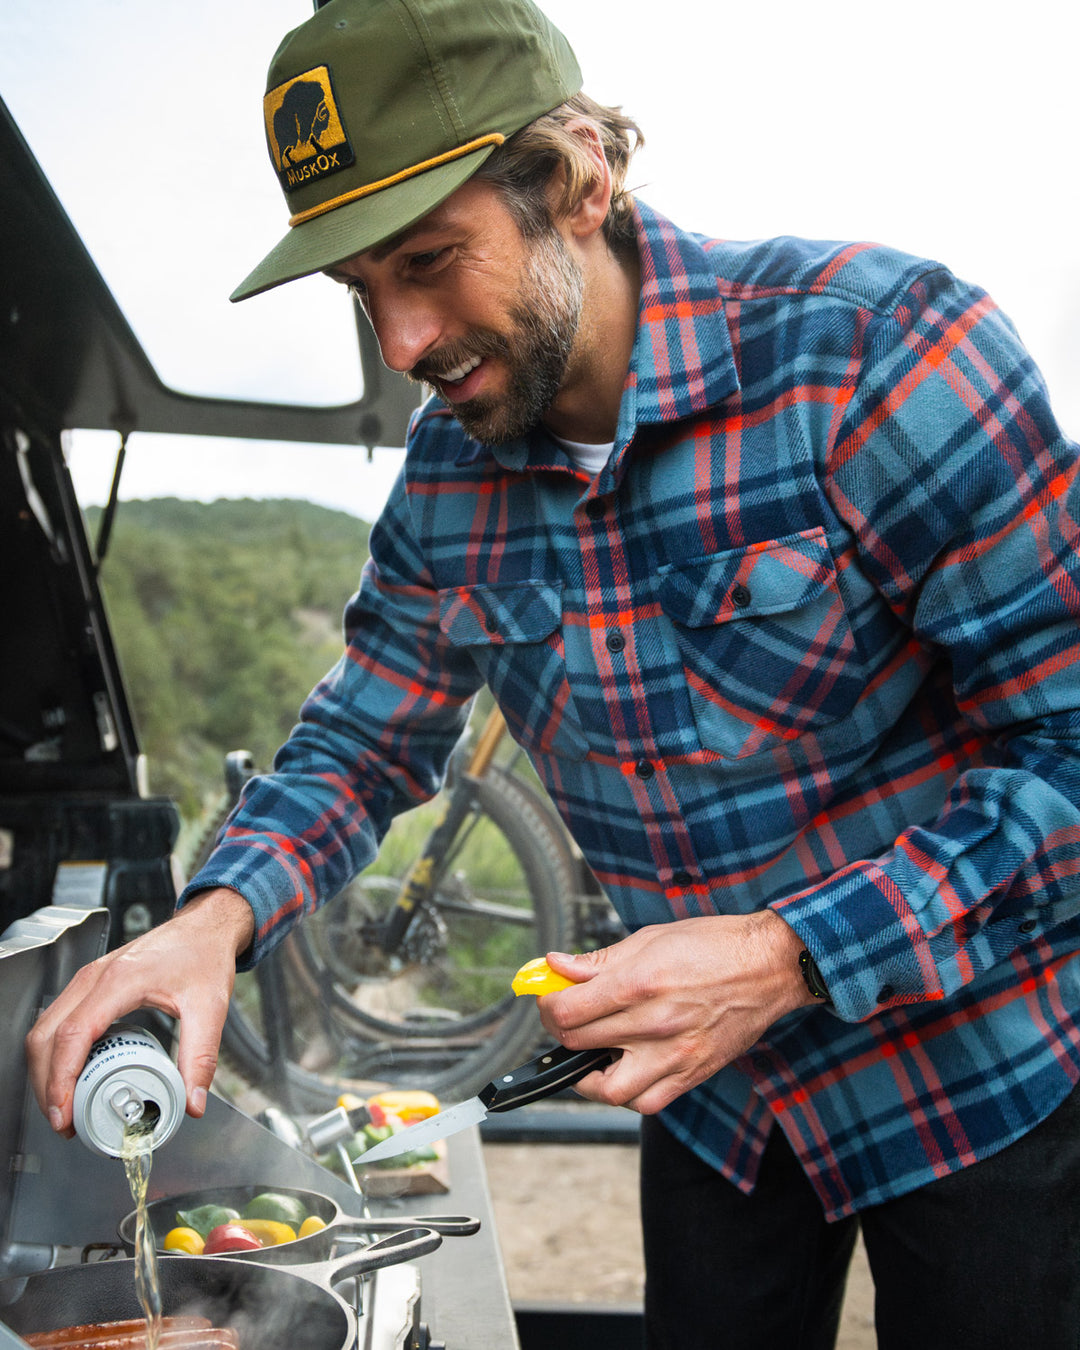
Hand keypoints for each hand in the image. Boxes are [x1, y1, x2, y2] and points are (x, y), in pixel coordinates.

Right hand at [25, 888, 254, 1136]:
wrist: (205, 927)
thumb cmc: (204, 955)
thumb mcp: (209, 1008)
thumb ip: (200, 1058)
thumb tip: (191, 1102)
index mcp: (120, 981)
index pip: (73, 1035)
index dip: (61, 1079)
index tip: (64, 1113)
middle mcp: (95, 977)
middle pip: (47, 1037)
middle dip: (46, 1084)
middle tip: (63, 1121)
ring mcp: (88, 979)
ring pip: (44, 1029)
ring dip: (45, 1071)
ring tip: (64, 1107)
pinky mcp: (90, 985)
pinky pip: (57, 1021)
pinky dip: (54, 1053)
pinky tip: (71, 1076)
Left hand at [538, 912, 813, 1114]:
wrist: (770, 966)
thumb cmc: (715, 946)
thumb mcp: (651, 938)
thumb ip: (600, 960)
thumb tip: (558, 965)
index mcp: (639, 983)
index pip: (567, 1010)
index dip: (546, 1003)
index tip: (548, 996)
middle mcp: (654, 1023)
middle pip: (578, 1043)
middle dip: (559, 1029)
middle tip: (565, 1016)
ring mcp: (674, 1055)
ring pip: (608, 1089)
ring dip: (587, 1073)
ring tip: (590, 1051)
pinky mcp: (692, 1073)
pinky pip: (647, 1103)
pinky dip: (627, 1093)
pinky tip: (625, 1069)